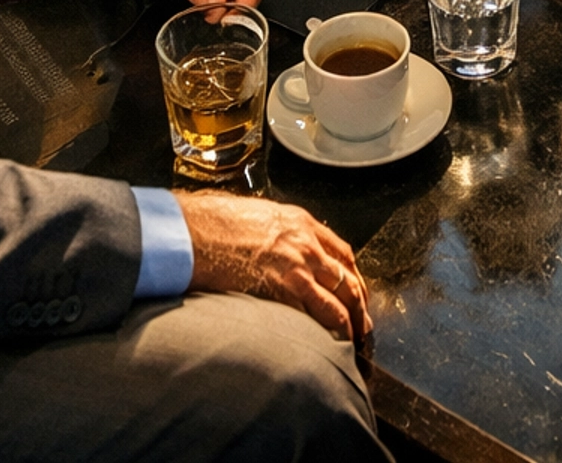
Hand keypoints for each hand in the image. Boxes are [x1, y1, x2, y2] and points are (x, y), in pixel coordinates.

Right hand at [181, 193, 370, 343]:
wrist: (197, 231)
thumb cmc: (217, 224)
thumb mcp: (258, 218)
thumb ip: (278, 236)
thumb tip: (278, 254)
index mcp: (301, 222)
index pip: (341, 252)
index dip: (353, 275)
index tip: (357, 292)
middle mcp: (306, 241)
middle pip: (347, 277)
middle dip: (360, 304)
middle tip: (364, 324)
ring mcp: (299, 264)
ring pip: (341, 297)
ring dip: (352, 321)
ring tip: (355, 339)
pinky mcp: (285, 286)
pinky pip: (319, 311)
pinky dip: (331, 328)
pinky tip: (333, 342)